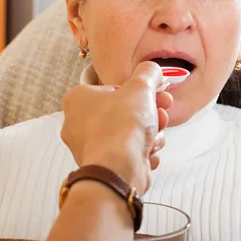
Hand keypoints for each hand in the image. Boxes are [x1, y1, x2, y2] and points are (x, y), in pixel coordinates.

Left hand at [61, 62, 171, 192]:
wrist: (118, 171)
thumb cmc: (122, 126)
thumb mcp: (141, 86)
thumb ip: (148, 72)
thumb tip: (152, 70)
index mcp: (78, 99)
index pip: (115, 89)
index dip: (142, 91)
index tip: (158, 93)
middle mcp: (77, 123)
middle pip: (123, 111)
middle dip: (149, 112)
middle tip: (163, 112)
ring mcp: (88, 147)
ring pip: (128, 133)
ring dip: (149, 132)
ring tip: (156, 135)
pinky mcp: (101, 167)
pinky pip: (126, 153)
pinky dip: (141, 152)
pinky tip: (149, 152)